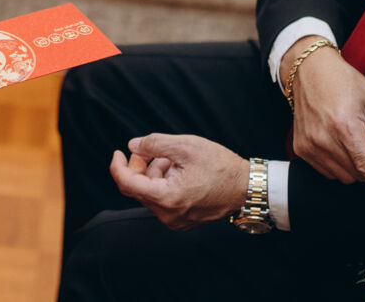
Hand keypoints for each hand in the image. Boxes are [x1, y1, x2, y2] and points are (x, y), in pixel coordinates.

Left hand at [108, 133, 247, 230]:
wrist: (247, 188)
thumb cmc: (220, 166)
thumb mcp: (186, 146)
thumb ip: (154, 144)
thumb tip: (133, 146)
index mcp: (167, 198)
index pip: (127, 184)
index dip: (118, 166)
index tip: (117, 152)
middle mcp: (168, 215)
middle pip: (138, 188)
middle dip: (142, 166)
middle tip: (154, 150)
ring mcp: (176, 220)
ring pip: (151, 193)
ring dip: (156, 173)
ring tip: (176, 159)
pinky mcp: (182, 220)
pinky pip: (162, 200)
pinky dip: (165, 183)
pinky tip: (180, 171)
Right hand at [286, 37, 364, 198]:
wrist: (310, 71)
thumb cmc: (344, 82)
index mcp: (345, 126)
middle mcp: (324, 139)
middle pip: (358, 174)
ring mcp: (310, 146)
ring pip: (344, 176)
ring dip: (356, 166)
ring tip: (355, 139)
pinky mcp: (301, 149)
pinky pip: (328, 172)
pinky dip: (340, 164)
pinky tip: (341, 143)